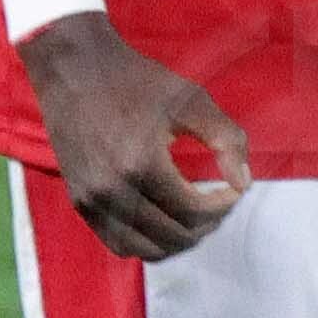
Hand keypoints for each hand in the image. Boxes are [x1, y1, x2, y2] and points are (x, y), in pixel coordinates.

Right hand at [25, 18, 252, 259]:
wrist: (73, 68)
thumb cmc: (136, 80)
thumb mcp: (191, 100)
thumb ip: (226, 140)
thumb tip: (244, 183)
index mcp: (141, 163)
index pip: (193, 210)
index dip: (223, 206)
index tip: (234, 190)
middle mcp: (112, 189)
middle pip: (173, 235)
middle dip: (206, 225)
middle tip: (219, 203)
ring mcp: (91, 199)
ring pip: (146, 249)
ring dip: (178, 240)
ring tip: (196, 217)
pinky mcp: (79, 201)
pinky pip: (118, 243)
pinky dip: (147, 242)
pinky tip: (165, 222)